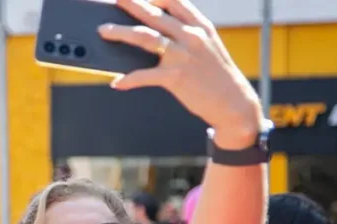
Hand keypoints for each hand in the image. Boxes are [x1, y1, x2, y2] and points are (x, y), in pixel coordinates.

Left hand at [99, 0, 262, 147]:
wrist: (233, 101)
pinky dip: (129, 79)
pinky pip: (145, 75)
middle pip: (154, 15)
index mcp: (200, 26)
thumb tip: (154, 31)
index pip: (174, 1)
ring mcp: (183, 55)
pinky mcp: (176, 77)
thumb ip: (186, 34)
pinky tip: (116, 82)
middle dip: (132, 4)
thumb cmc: (216, 75)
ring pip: (145, 38)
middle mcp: (191, 36)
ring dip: (121, 32)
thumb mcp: (207, 46)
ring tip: (103, 30)